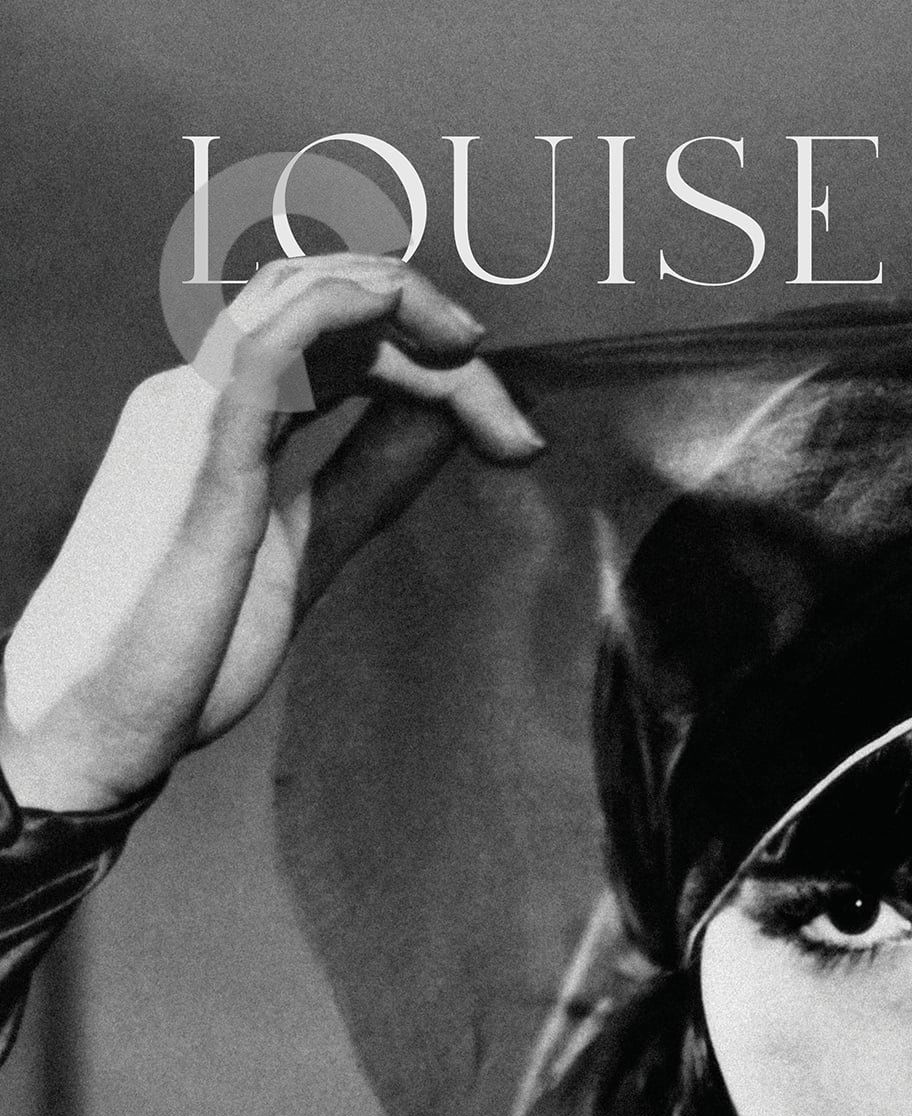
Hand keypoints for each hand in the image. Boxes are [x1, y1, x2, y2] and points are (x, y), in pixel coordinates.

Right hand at [0, 255, 543, 816]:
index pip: (341, 342)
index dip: (438, 369)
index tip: (512, 433)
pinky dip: (340, 317)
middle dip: (441, 346)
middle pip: (334, 310)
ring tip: (476, 356)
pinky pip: (268, 353)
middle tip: (517, 427)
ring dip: (404, 311)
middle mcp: (205, 395)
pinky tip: (402, 321)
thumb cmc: (182, 648)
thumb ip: (364, 485)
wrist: (100, 723)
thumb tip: (442, 424)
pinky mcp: (201, 459)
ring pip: (303, 303)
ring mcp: (195, 417)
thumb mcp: (303, 550)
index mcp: (227, 418)